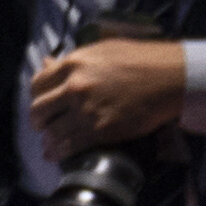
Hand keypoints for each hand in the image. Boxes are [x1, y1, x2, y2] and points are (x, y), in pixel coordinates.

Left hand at [29, 34, 188, 156]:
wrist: (170, 77)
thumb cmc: (140, 59)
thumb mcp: (102, 50)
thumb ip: (72, 60)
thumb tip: (48, 63)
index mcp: (73, 64)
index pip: (37, 83)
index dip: (36, 96)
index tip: (40, 102)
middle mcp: (74, 87)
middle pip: (38, 110)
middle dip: (38, 120)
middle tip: (42, 125)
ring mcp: (86, 110)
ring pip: (52, 131)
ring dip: (48, 139)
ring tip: (49, 142)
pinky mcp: (101, 130)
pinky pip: (70, 145)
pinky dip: (59, 152)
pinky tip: (55, 155)